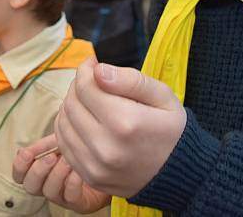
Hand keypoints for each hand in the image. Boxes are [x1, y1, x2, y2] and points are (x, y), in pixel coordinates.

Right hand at [12, 134, 110, 212]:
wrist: (103, 168)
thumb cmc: (77, 156)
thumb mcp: (59, 144)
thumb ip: (43, 146)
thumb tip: (25, 150)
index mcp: (38, 172)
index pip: (19, 175)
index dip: (19, 166)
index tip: (27, 153)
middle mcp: (46, 187)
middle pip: (30, 186)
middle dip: (38, 170)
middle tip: (51, 157)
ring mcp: (61, 197)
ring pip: (49, 191)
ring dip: (57, 173)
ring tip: (67, 159)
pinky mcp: (77, 203)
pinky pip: (70, 196)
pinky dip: (72, 180)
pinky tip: (78, 169)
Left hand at [56, 58, 185, 197]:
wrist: (180, 175)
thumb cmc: (172, 131)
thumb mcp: (162, 97)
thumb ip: (130, 80)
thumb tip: (98, 71)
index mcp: (125, 122)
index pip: (85, 86)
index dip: (85, 70)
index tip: (93, 65)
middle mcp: (106, 147)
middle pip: (71, 104)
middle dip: (77, 86)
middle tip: (92, 82)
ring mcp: (95, 165)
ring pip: (63, 123)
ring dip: (70, 106)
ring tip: (88, 101)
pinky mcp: (89, 176)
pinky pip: (64, 145)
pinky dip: (68, 128)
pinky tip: (83, 121)